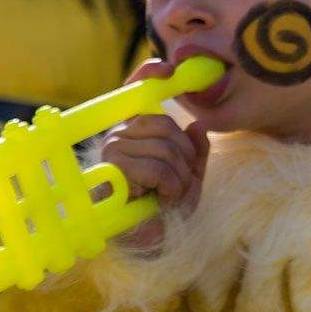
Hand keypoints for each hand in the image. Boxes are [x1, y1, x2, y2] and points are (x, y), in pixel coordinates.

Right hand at [99, 61, 208, 247]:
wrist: (143, 243)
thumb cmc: (160, 212)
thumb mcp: (188, 180)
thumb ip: (196, 154)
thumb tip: (198, 126)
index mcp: (135, 132)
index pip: (136, 92)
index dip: (149, 75)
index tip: (168, 69)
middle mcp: (119, 134)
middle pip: (167, 126)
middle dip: (185, 159)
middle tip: (176, 185)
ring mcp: (112, 150)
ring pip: (167, 148)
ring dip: (178, 179)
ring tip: (165, 196)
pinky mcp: (112, 169)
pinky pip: (159, 168)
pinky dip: (170, 188)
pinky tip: (158, 201)